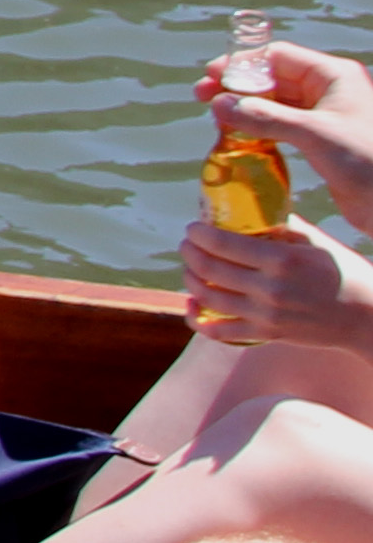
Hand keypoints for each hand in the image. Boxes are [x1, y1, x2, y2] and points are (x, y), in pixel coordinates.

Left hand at [181, 215, 372, 354]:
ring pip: (209, 298)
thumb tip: (256, 209)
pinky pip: (221, 332)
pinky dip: (199, 320)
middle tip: (188, 245)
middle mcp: (270, 288)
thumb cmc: (344, 273)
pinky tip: (192, 306)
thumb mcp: (318, 242)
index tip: (193, 228)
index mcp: (281, 260)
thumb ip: (284, 226)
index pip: (223, 244)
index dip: (199, 234)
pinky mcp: (268, 334)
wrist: (367, 317)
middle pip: (209, 269)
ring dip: (190, 280)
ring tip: (190, 269)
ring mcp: (266, 315)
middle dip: (190, 253)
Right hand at [209, 40, 372, 215]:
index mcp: (334, 76)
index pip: (278, 56)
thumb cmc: (369, 161)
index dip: (241, 64)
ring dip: (246, 109)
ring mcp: (326, 116)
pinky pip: (282, 127)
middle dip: (238, 87)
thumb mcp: (315, 135)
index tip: (211, 78)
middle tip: (204, 99)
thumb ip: (266, 118)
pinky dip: (259, 130)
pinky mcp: (322, 142)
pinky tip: (240, 140)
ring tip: (218, 122)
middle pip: (272, 77)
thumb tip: (220, 104)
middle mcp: (329, 91)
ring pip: (275, 103)